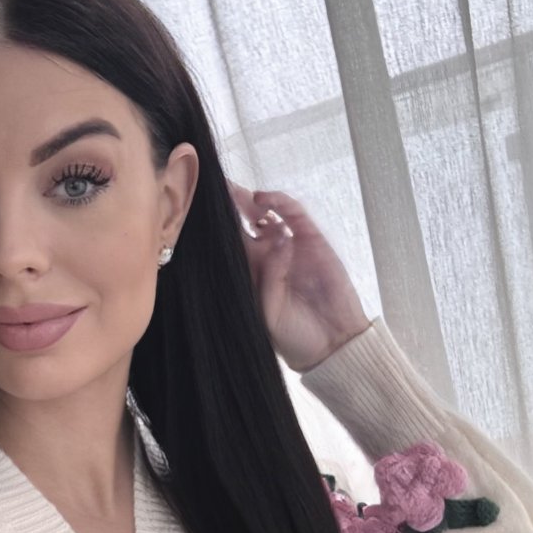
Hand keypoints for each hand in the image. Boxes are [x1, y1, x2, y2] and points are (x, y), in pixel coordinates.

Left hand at [226, 182, 371, 371]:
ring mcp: (290, 246)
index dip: (217, 230)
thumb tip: (271, 242)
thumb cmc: (296, 336)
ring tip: (233, 191)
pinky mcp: (312, 241)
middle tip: (214, 189)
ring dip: (250, 202)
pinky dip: (280, 204)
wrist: (334, 343)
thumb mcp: (268, 314)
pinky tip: (263, 199)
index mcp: (251, 276)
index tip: (198, 212)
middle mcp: (268, 258)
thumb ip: (265, 280)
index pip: (230, 247)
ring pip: (267, 215)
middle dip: (230, 208)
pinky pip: (294, 216)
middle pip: (244, 225)